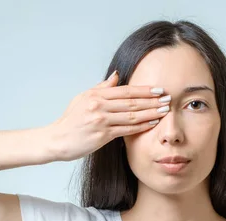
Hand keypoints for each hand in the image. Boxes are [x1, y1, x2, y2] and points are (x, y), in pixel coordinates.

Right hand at [49, 70, 170, 161]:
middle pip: (131, 102)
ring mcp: (101, 120)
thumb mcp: (83, 98)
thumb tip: (117, 75)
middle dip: (152, 100)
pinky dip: (141, 126)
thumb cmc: (71, 120)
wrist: (57, 140)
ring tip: (164, 111)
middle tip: (168, 99)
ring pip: (132, 115)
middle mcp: (99, 105)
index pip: (125, 90)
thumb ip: (102, 87)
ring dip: (150, 113)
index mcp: (96, 95)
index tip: (159, 90)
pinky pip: (126, 129)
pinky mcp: (102, 135)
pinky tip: (152, 123)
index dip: (144, 90)